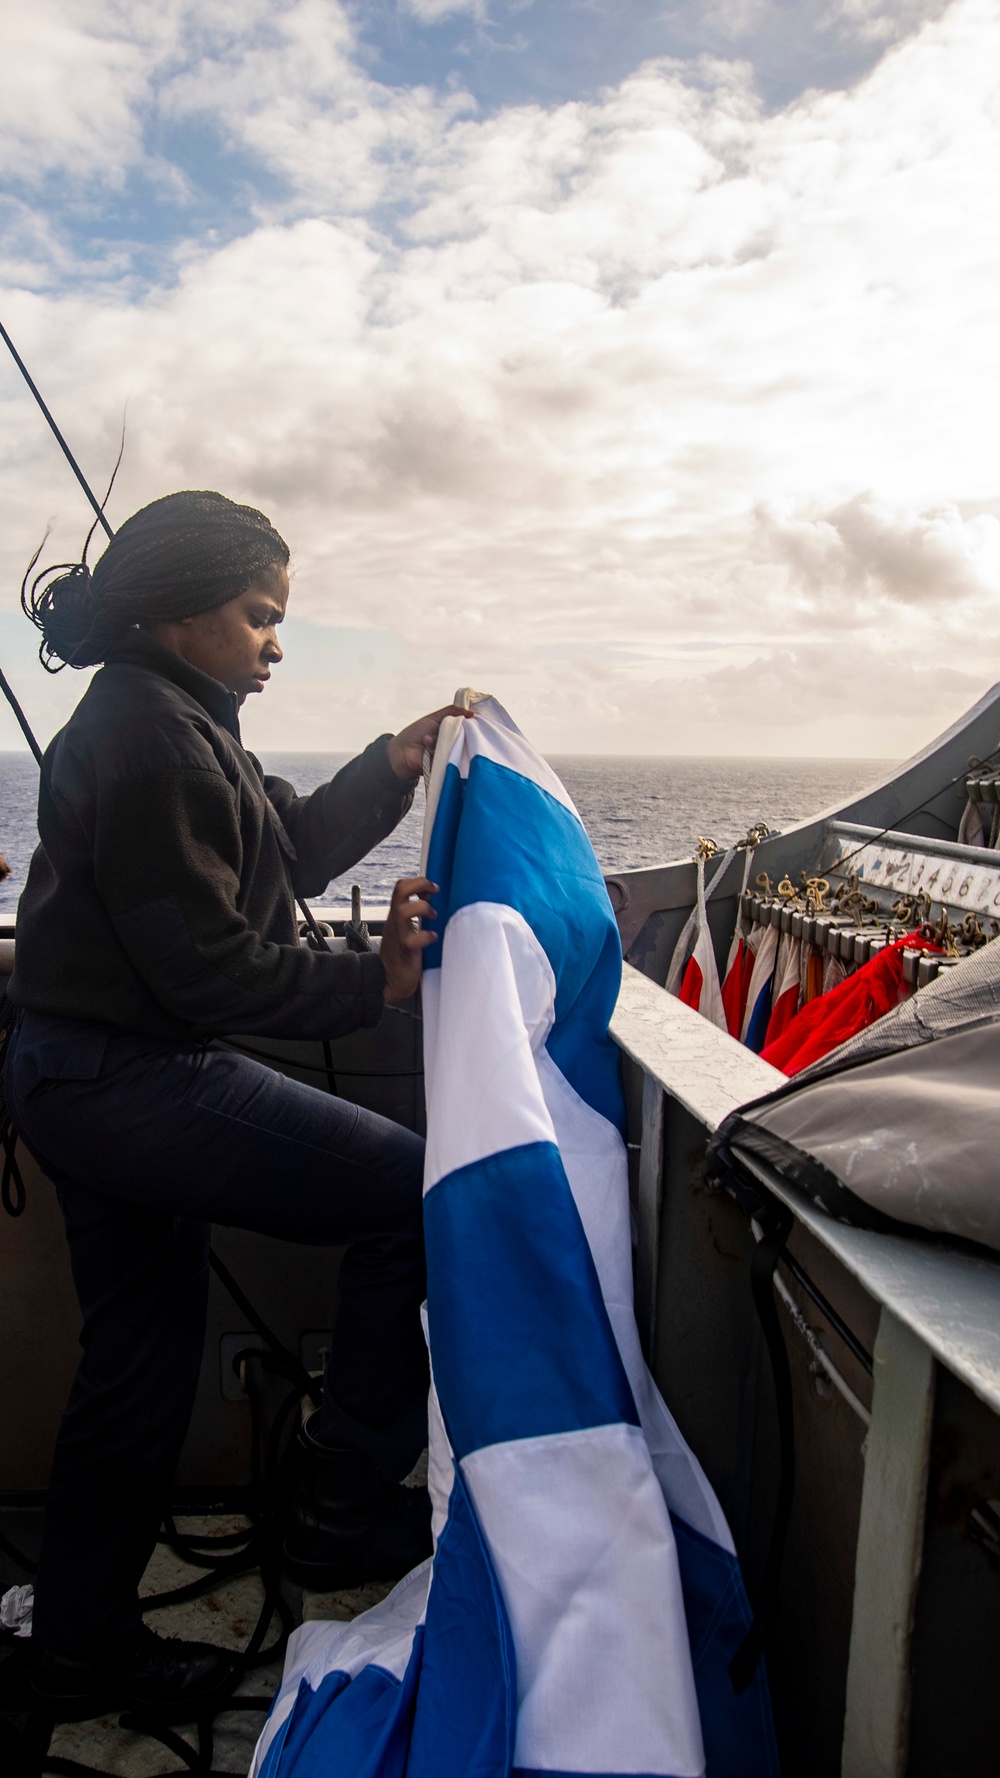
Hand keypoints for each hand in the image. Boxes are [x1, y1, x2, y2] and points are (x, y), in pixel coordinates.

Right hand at [381, 876, 438, 1002]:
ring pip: (403, 910)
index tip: (432, 889)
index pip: (401, 887)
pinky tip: (433, 938)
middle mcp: (395, 921)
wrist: (388, 980)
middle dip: (420, 884)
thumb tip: (431, 903)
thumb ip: (413, 917)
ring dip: (422, 908)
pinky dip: (427, 936)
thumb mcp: (404, 930)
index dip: (417, 881)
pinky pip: (413, 939)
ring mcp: (399, 934)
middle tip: (434, 893)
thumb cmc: (400, 955)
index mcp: (396, 916)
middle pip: (400, 891)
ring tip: (433, 916)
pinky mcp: (405, 950)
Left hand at [387, 705, 473, 780]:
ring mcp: (448, 754)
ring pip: (454, 747)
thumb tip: (472, 713)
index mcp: (450, 731)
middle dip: (452, 733)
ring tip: (426, 741)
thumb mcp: (433, 718)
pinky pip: (449, 758)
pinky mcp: (445, 765)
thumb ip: (451, 711)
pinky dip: (438, 752)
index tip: (469, 722)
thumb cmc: (414, 734)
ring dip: (439, 742)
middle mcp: (451, 743)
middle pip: (462, 738)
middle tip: (441, 732)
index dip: (467, 725)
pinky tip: (428, 751)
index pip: (465, 727)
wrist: (401, 752)